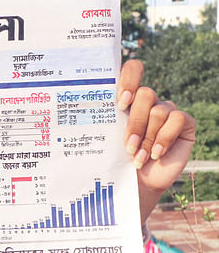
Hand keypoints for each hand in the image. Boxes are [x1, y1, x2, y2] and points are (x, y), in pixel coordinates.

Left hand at [117, 60, 195, 221]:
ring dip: (146, 137)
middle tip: (127, 144)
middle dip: (135, 122)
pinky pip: (176, 119)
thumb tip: (69, 113)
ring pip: (158, 110)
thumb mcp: (106, 138)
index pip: (133, 70)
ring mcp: (166, 110)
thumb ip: (101, 120)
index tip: (120, 103)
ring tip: (137, 156)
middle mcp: (148, 100)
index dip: (129, 80)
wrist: (137, 182)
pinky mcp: (183, 122)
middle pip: (145, 94)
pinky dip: (163, 138)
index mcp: (127, 97)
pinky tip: (155, 153)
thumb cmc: (117, 158)